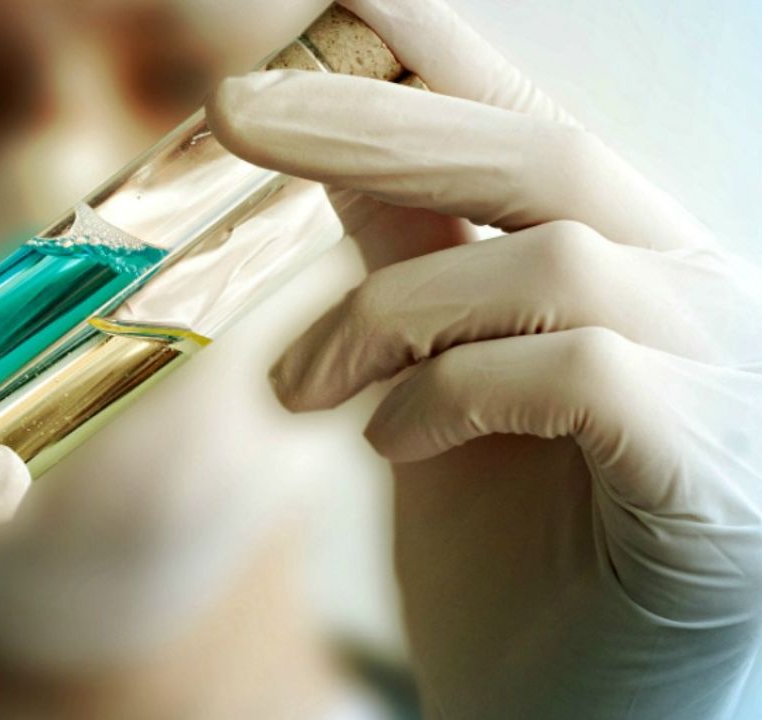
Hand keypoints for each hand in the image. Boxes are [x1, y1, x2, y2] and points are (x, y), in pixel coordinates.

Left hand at [209, 1, 761, 717]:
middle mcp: (701, 297)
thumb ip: (406, 267)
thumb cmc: (509, 554)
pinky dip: (451, 394)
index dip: (443, 52)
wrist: (563, 713)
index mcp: (632, 263)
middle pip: (544, 156)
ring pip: (549, 262)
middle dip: (375, 121)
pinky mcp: (720, 476)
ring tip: (296, 394)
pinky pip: (575, 373)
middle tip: (237, 110)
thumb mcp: (435, 385)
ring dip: (385, 318)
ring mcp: (733, 382)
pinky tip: (392, 446)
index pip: (532, 123)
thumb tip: (333, 151)